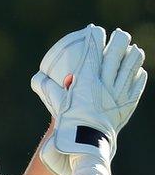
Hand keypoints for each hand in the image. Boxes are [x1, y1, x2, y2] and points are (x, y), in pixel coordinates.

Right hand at [31, 25, 146, 174]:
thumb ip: (48, 90)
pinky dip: (138, 79)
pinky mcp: (125, 107)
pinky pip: (135, 89)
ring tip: (135, 50)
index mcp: (88, 82)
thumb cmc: (69, 124)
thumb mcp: (57, 105)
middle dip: (118, 42)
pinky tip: (139, 73)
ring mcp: (118, 95)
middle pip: (115, 57)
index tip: (96, 30)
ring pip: (129, 70)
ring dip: (132, 58)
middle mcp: (105, 85)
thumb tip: (36, 78)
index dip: (95, 39)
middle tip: (120, 34)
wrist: (87, 144)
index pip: (94, 54)